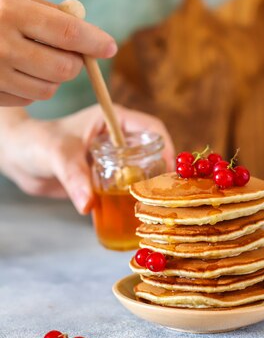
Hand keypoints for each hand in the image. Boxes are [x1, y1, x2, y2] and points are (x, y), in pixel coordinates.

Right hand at [0, 0, 116, 105]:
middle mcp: (1, 45)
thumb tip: (90, 35)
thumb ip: (50, 13)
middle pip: (64, 68)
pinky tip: (17, 71)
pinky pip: (28, 100)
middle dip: (74, 62)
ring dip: (54, 77)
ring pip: (49, 89)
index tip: (110, 47)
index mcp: (10, 12)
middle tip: (68, 52)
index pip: (68, 32)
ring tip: (38, 60)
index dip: (94, 42)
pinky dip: (31, 89)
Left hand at [0, 104, 174, 212]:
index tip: (170, 170)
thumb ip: (73, 177)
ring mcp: (112, 159)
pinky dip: (130, 201)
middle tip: (165, 195)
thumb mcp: (57, 155)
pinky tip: (133, 216)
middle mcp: (117, 139)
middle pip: (152, 153)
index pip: (151, 128)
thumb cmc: (36, 143)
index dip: (166, 146)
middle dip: (161, 173)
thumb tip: (88, 205)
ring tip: (153, 208)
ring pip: (141, 172)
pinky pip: (124, 188)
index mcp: (112, 120)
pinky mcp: (104, 178)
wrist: (18, 159)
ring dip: (147, 189)